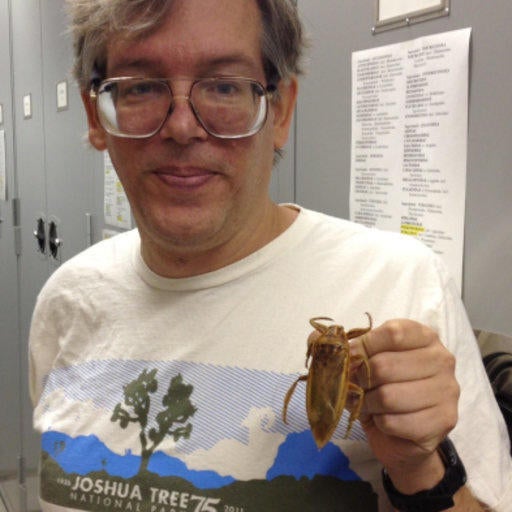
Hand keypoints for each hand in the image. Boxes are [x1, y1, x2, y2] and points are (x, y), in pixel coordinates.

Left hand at [351, 319, 459, 491]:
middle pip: (385, 365)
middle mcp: (442, 359)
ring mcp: (447, 391)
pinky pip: (395, 422)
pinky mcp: (443, 421)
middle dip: (361, 380)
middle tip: (357, 387)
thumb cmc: (381, 388)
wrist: (403, 435)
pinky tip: (384, 420)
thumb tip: (315, 337)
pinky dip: (380, 422)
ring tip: (369, 404)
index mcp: (423, 336)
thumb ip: (338, 346)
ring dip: (369, 403)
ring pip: (388, 396)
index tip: (348, 357)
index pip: (392, 333)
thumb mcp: (361, 362)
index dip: (363, 346)